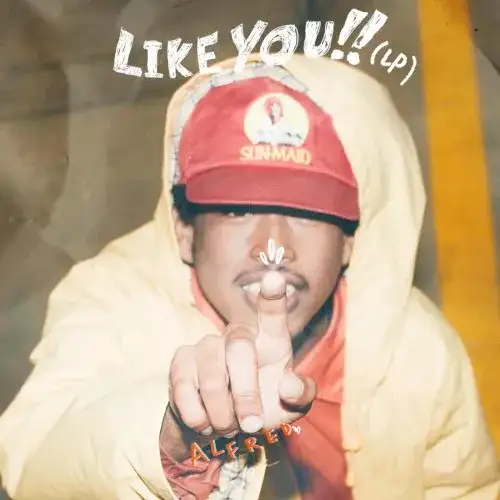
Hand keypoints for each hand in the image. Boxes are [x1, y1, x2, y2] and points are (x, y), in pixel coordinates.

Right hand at [167, 271, 315, 442]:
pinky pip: (186, 391)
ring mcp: (206, 345)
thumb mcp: (288, 408)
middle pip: (240, 350)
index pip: (272, 314)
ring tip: (228, 426)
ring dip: (222, 414)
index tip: (275, 279)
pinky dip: (199, 417)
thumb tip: (289, 384)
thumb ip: (301, 396)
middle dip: (246, 394)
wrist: (220, 426)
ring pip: (212, 378)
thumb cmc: (260, 408)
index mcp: (269, 339)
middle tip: (251, 425)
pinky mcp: (181, 361)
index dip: (272, 297)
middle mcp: (237, 335)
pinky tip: (205, 422)